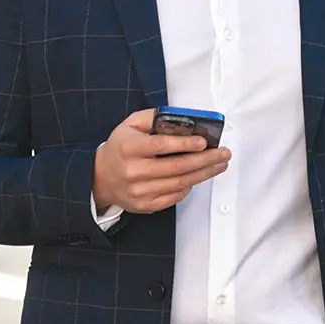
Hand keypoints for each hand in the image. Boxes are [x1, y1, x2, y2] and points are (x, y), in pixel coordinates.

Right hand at [93, 109, 230, 214]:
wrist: (101, 178)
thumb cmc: (120, 148)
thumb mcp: (130, 125)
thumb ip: (153, 118)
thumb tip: (182, 119)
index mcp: (129, 148)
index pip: (160, 146)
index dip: (184, 144)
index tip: (203, 142)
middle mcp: (133, 171)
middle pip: (176, 167)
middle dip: (205, 160)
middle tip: (223, 153)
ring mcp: (139, 191)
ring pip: (180, 183)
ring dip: (204, 174)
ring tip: (219, 164)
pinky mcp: (145, 205)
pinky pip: (175, 197)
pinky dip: (190, 186)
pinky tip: (200, 176)